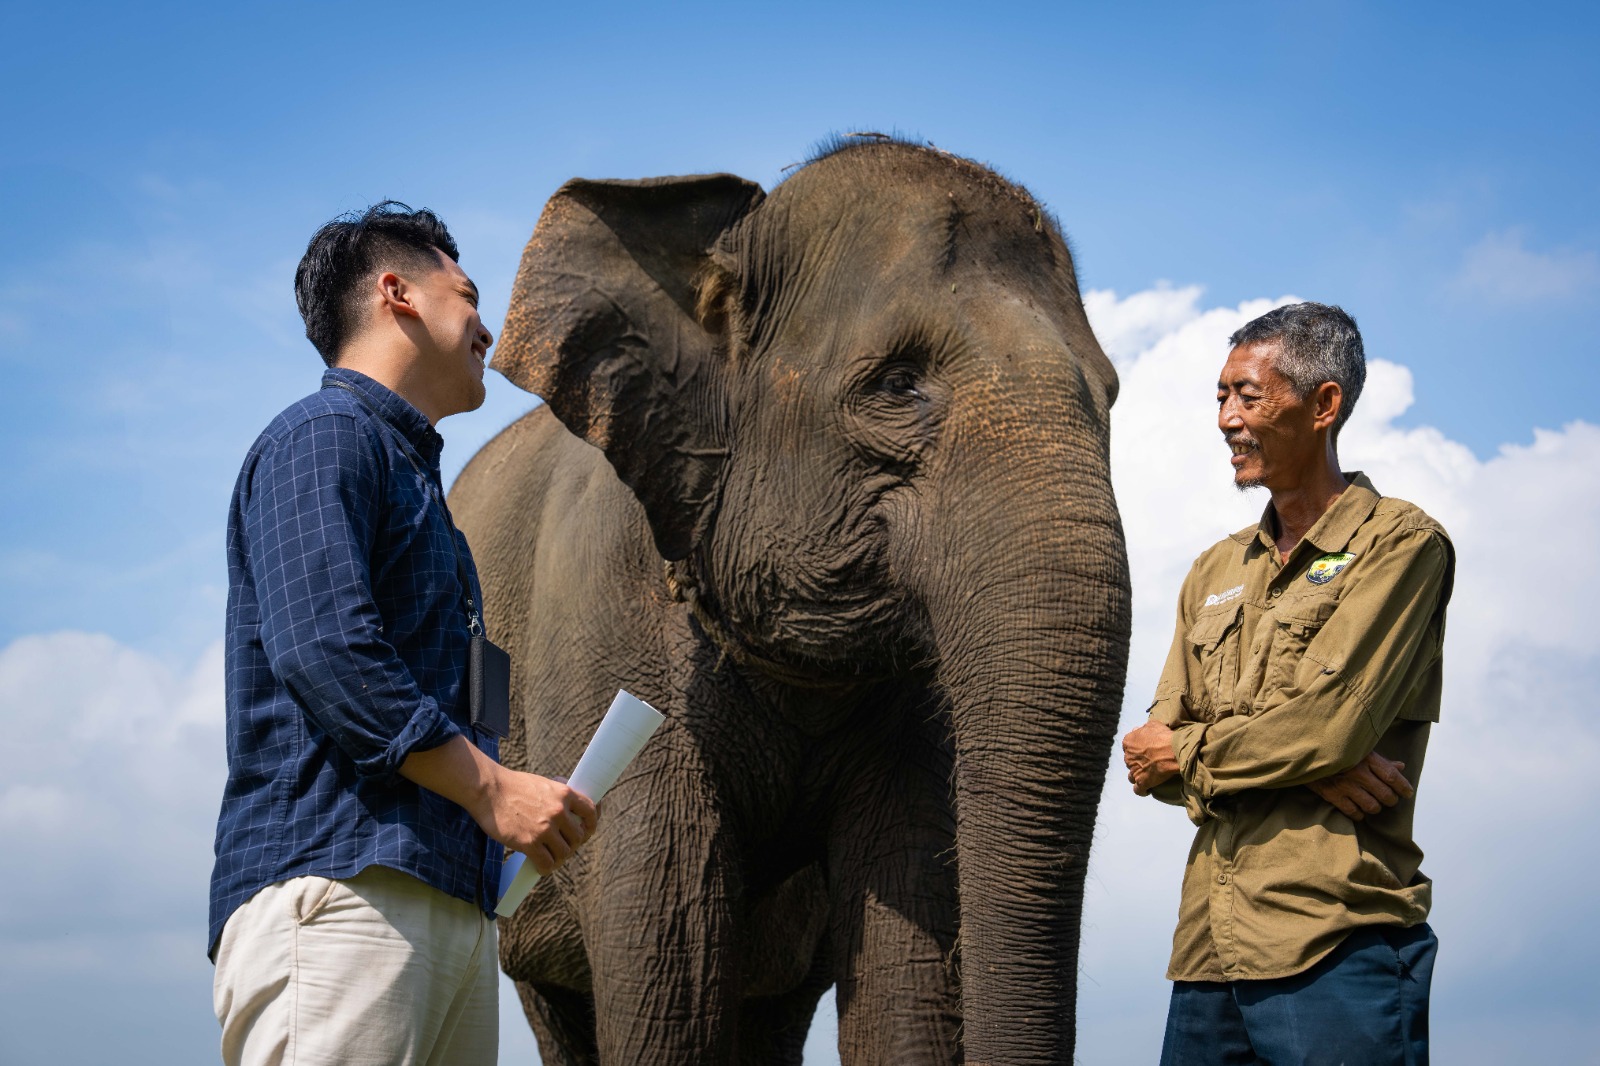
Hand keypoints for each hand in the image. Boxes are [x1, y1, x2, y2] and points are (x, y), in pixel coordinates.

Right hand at [479, 768, 599, 874]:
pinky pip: (546, 863)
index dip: (591, 824)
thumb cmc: (512, 786)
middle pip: (578, 837)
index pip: (590, 811)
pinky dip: (545, 868)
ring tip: (550, 858)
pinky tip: (540, 867)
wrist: (488, 790)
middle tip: (561, 847)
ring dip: (558, 858)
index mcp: (564, 793)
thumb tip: (569, 808)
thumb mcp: (542, 784)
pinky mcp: (529, 842)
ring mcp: (544, 828)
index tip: (586, 831)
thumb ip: (557, 797)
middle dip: (572, 844)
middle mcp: (558, 811)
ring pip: (564, 853)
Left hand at [1122, 720, 1179, 795]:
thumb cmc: (1163, 736)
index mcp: (1128, 742)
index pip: (1128, 747)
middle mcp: (1128, 757)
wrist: (1173, 751)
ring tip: (1147, 776)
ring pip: (1131, 776)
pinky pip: (1138, 790)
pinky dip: (1142, 790)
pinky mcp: (1141, 782)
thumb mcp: (1153, 725)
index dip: (1136, 749)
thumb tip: (1139, 730)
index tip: (1144, 751)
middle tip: (1149, 763)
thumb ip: (1143, 729)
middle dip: (1137, 763)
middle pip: (1130, 761)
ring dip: (1137, 776)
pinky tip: (1147, 789)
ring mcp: (1134, 770)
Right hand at [1307, 752, 1412, 820]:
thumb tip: (1401, 767)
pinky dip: (1359, 814)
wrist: (1305, 751)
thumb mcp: (1360, 749)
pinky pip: (1353, 812)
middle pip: (1385, 794)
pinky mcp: (1332, 795)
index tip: (1408, 793)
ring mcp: (1344, 785)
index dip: (1404, 788)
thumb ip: (1380, 760)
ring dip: (1375, 807)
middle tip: (1389, 799)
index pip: (1392, 777)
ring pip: (1371, 806)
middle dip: (1391, 800)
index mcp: (1367, 758)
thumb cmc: (1337, 749)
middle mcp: (1358, 772)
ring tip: (1373, 804)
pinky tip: (1359, 810)